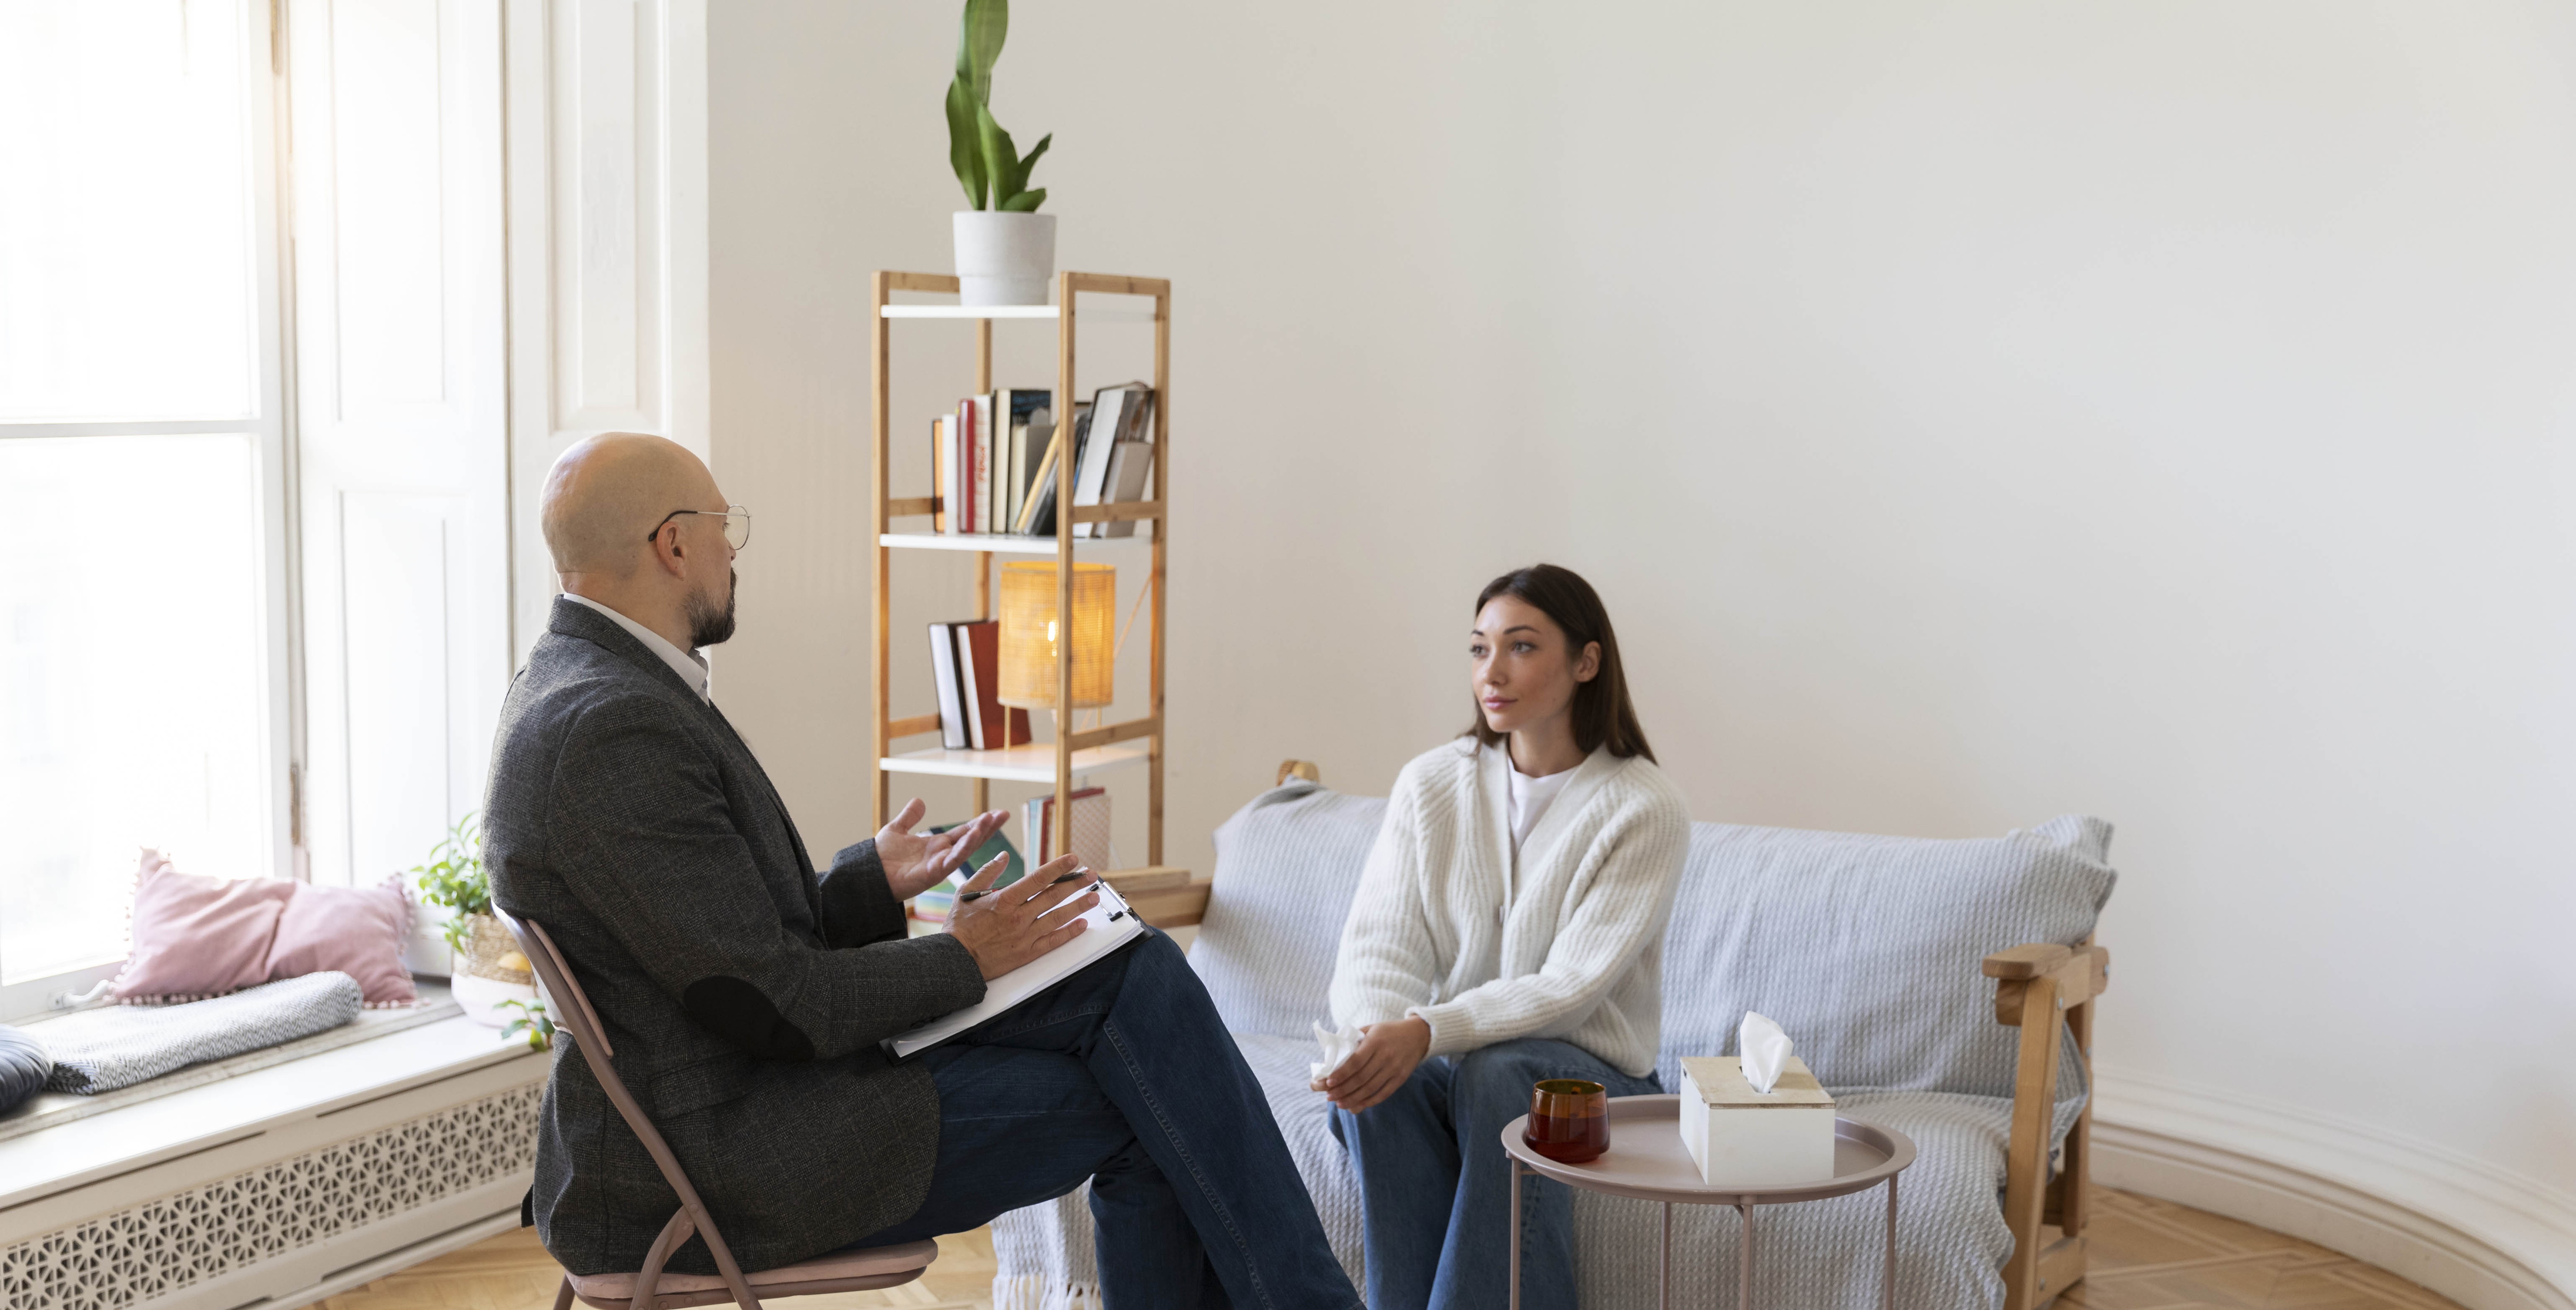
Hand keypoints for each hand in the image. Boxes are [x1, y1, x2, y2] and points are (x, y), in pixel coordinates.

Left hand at [876, 799, 1004, 900]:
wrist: (867, 874)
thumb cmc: (880, 858)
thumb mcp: (897, 829)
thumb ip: (910, 817)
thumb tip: (919, 801)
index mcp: (936, 846)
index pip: (964, 832)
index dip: (979, 823)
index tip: (995, 813)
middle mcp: (942, 856)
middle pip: (971, 839)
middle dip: (988, 827)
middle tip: (1004, 813)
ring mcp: (939, 865)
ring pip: (965, 849)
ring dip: (980, 834)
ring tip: (992, 819)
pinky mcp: (933, 874)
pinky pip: (953, 860)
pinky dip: (964, 848)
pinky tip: (973, 835)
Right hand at [946, 851, 1099, 980]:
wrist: (956, 961)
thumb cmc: (959, 927)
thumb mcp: (967, 893)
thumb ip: (987, 872)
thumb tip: (1003, 857)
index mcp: (1005, 900)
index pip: (1038, 879)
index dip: (1058, 868)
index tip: (1073, 859)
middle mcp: (1018, 917)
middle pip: (1053, 896)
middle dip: (1075, 884)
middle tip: (1091, 875)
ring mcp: (1024, 936)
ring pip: (1057, 918)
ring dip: (1078, 906)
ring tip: (1094, 897)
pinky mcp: (1027, 953)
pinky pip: (1053, 941)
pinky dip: (1069, 933)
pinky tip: (1082, 925)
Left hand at [1314, 1016, 1430, 1111]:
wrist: (1419, 1035)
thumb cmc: (1389, 1031)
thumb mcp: (1371, 1028)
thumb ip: (1354, 1040)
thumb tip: (1332, 1055)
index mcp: (1375, 1041)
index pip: (1355, 1061)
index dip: (1341, 1073)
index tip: (1328, 1082)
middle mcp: (1386, 1055)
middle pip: (1361, 1078)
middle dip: (1343, 1089)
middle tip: (1329, 1097)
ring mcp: (1394, 1068)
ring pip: (1371, 1088)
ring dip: (1353, 1099)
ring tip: (1340, 1104)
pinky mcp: (1401, 1078)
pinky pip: (1383, 1094)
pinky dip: (1369, 1102)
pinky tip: (1357, 1105)